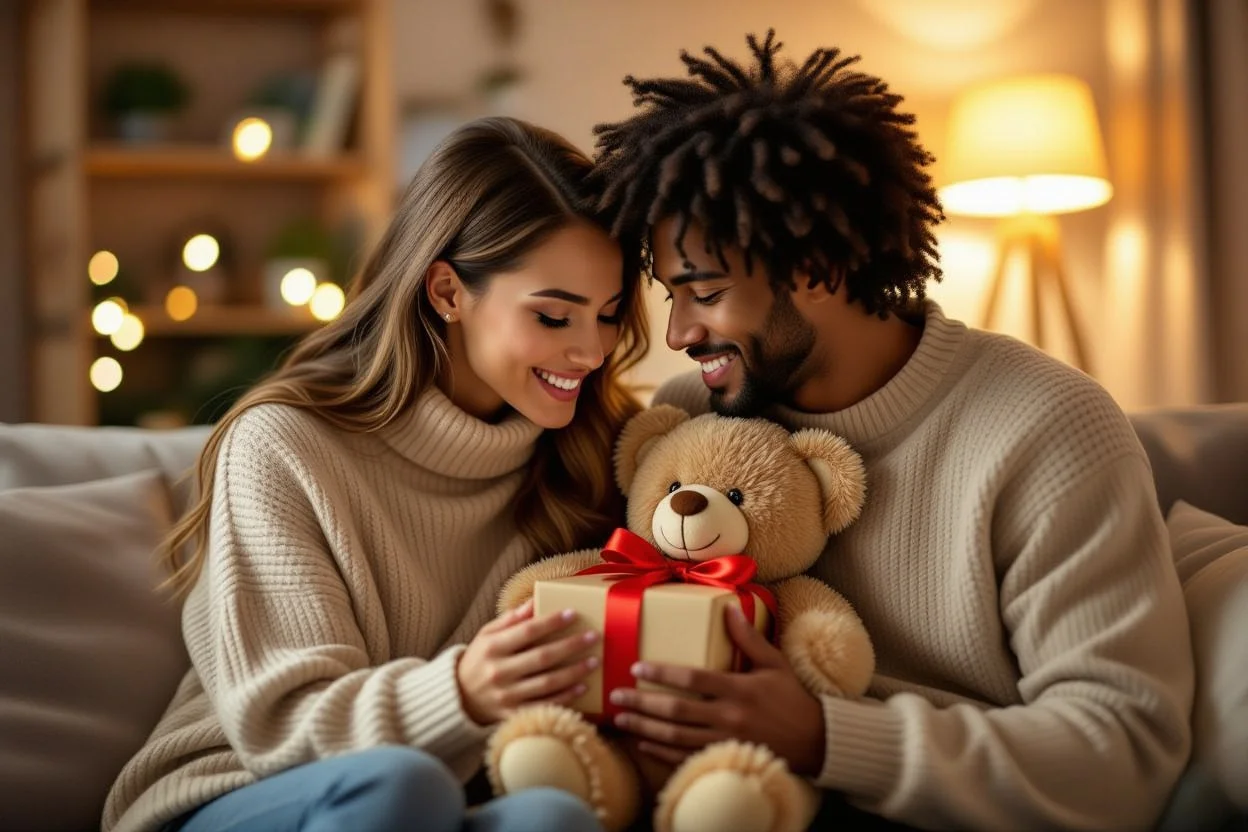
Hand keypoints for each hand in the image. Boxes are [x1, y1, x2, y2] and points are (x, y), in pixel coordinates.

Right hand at [456, 599, 599, 724]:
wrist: (460, 698)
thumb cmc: (480, 659)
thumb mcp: (487, 634)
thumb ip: (511, 619)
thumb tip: (535, 600)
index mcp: (492, 647)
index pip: (527, 631)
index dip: (551, 622)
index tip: (573, 613)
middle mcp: (499, 672)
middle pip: (542, 657)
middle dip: (571, 646)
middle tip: (593, 637)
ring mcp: (506, 696)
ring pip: (547, 683)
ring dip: (574, 672)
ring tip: (594, 661)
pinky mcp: (513, 714)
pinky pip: (545, 705)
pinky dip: (565, 697)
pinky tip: (582, 686)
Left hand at [609, 605, 826, 774]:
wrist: (815, 741)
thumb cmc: (792, 698)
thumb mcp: (774, 663)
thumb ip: (748, 638)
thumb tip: (728, 607)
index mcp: (739, 689)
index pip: (692, 679)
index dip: (662, 674)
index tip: (637, 668)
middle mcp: (729, 717)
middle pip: (676, 711)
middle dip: (642, 703)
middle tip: (616, 696)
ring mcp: (725, 742)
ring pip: (675, 738)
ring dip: (644, 730)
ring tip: (621, 720)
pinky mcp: (724, 759)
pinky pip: (686, 759)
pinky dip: (661, 753)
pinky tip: (642, 745)